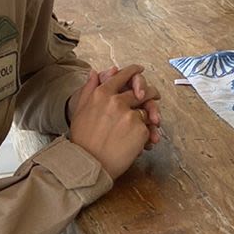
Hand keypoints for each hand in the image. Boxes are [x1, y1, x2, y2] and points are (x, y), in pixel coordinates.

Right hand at [67, 64, 160, 178]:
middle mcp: (116, 101)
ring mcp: (129, 115)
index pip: (122, 76)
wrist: (87, 164)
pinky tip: (142, 141)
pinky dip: (147, 134)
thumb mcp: (80, 110)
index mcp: (102, 94)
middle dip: (150, 92)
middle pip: (141, 91)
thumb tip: (94, 72)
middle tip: (154, 95)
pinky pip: (148, 127)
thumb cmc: (82, 139)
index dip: (133, 71)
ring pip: (145, 110)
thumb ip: (89, 89)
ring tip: (147, 124)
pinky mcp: (140, 130)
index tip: (139, 70)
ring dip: (147, 117)